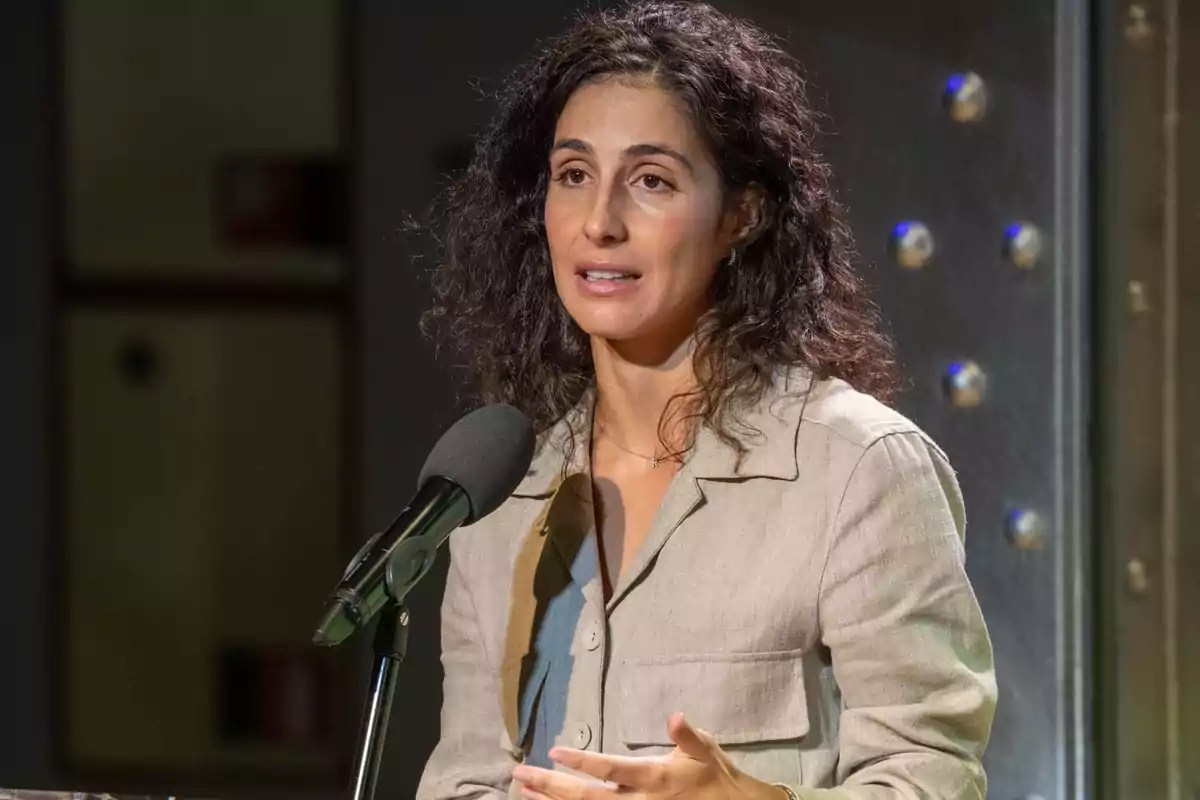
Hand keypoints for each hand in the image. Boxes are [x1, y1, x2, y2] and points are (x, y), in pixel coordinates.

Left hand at [510, 712, 787, 799]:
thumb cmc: (713, 774)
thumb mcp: (705, 750)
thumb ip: (687, 736)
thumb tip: (675, 716)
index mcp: (654, 778)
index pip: (611, 770)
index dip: (582, 762)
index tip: (554, 751)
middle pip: (587, 798)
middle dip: (551, 786)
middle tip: (520, 774)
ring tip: (523, 792)